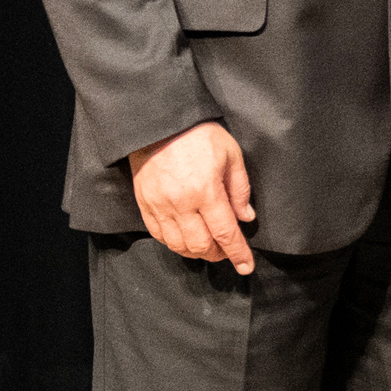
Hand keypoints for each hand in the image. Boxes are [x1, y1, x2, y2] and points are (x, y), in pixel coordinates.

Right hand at [129, 121, 256, 274]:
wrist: (159, 124)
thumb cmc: (200, 135)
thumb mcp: (231, 155)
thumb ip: (240, 189)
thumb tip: (246, 217)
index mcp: (206, 191)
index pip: (225, 233)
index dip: (237, 253)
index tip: (246, 266)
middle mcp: (181, 203)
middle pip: (201, 245)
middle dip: (218, 254)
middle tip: (228, 252)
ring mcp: (159, 206)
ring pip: (178, 245)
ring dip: (196, 253)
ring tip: (209, 248)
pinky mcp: (144, 204)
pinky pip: (158, 235)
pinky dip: (174, 244)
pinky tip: (186, 240)